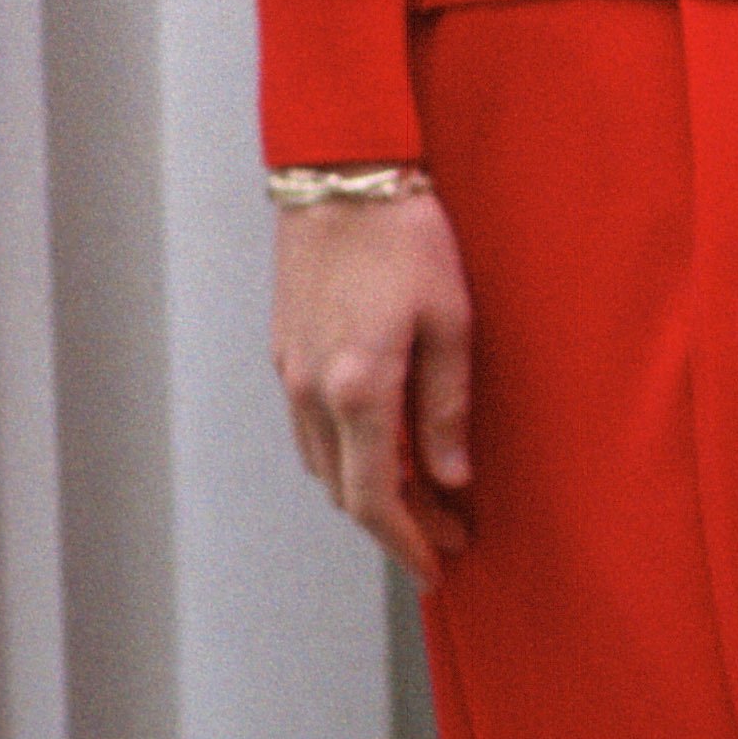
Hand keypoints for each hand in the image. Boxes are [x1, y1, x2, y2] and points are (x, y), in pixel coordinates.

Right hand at [272, 189, 475, 583]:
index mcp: (358, 388)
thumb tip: (452, 477)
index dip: (407, 542)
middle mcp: (312, 390)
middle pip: (346, 490)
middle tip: (449, 534)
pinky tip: (385, 447)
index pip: (375, 498)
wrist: (343, 173)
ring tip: (426, 497)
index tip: (438, 565)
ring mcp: (291, 371)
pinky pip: (311, 428)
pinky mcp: (284, 351)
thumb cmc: (406, 237)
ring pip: (324, 462)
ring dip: (370, 490)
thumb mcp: (452, 322)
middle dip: (397, 524)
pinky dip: (348, 453)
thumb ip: (447, 408)